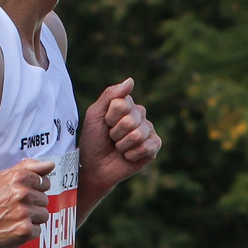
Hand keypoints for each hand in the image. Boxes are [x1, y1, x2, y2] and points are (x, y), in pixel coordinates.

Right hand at [0, 160, 51, 247]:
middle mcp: (23, 193)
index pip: (44, 182)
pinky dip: (27, 232)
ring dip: (31, 219)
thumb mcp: (1, 177)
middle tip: (13, 208)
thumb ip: (27, 168)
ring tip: (13, 218)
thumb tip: (50, 164)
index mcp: (19, 177)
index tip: (21, 195)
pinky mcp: (24, 231)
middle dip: (32, 205)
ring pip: (43, 215)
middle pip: (44, 200)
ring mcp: (24, 213)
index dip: (33, 190)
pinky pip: (38, 231)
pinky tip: (12, 228)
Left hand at [79, 79, 160, 194]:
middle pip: (130, 120)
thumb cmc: (93, 140)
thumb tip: (131, 80)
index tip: (104, 124)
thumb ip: (110, 95)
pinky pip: (146, 147)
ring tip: (118, 147)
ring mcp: (148, 131)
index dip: (109, 118)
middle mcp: (140, 115)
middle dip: (115, 133)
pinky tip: (127, 156)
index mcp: (127, 104)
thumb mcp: (95, 114)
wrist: (94, 167)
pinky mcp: (154, 147)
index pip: (122, 104)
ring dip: (122, 145)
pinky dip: (131, 155)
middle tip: (111, 138)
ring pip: (137, 135)